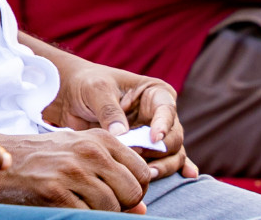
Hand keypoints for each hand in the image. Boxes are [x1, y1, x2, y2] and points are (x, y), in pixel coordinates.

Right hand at [0, 129, 151, 211]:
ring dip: (98, 213)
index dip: (134, 191)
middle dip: (121, 205)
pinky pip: (87, 216)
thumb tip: (143, 209)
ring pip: (113, 209)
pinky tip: (62, 205)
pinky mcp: (55, 192)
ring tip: (76, 202)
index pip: (143, 173)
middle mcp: (89, 151)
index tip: (116, 194)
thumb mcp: (79, 153)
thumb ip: (112, 172)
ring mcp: (71, 171)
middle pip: (133, 193)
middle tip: (96, 202)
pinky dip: (79, 215)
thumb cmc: (42, 159)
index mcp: (99, 138)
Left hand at [42, 59, 194, 181]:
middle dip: (159, 151)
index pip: (167, 110)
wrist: (71, 96)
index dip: (163, 126)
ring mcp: (154, 133)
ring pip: (172, 154)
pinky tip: (188, 176)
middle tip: (138, 160)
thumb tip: (122, 136)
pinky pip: (165, 161)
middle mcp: (160, 114)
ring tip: (148, 176)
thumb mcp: (97, 90)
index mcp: (154, 93)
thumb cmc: (88, 85)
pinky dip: (174, 169)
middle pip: (174, 137)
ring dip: (163, 166)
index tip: (154, 139)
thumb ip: (110, 111)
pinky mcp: (146, 150)